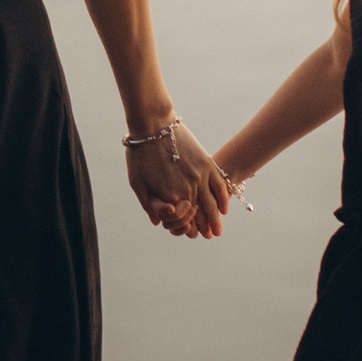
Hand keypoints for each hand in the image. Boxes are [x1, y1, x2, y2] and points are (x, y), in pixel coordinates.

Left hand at [127, 117, 231, 237]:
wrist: (153, 125)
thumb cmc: (140, 153)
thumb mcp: (137, 182)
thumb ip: (148, 204)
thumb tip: (156, 221)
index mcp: (171, 196)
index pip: (183, 219)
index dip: (188, 228)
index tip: (193, 234)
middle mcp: (188, 189)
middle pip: (200, 213)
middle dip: (206, 227)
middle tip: (212, 236)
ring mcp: (200, 176)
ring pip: (212, 203)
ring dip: (217, 218)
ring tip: (219, 229)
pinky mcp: (206, 163)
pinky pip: (219, 185)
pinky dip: (223, 198)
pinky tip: (224, 208)